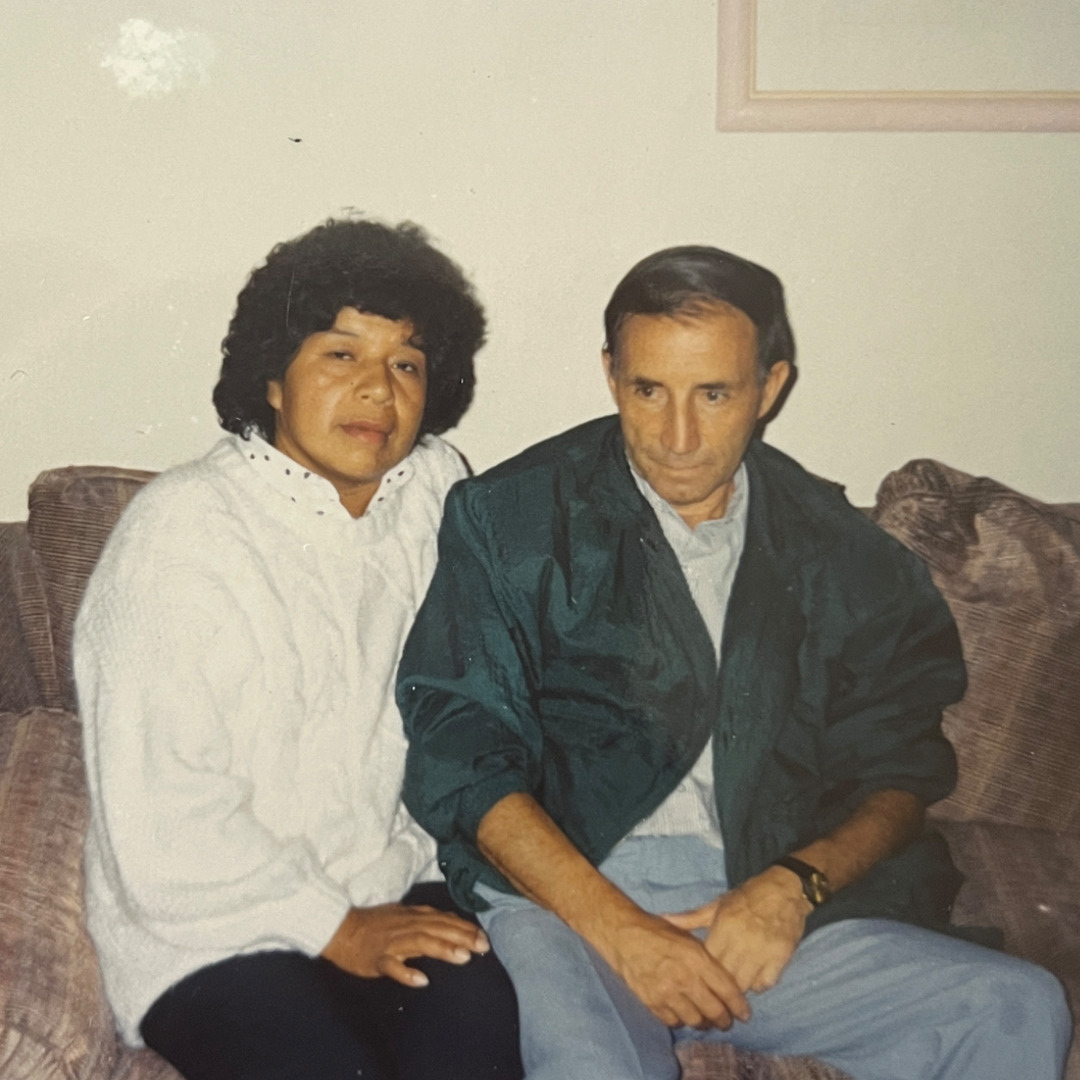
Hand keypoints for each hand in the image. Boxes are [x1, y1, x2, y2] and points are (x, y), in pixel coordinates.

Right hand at [321, 903, 489, 986]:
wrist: (341, 929)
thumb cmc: (375, 925)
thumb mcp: (403, 916)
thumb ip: (427, 921)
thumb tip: (452, 924)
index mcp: (413, 916)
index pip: (444, 920)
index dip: (465, 928)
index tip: (484, 937)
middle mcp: (406, 926)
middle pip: (438, 929)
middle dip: (462, 936)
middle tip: (483, 947)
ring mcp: (392, 942)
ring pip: (420, 943)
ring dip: (442, 949)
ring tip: (463, 957)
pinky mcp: (377, 958)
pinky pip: (392, 966)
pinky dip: (406, 973)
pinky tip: (421, 981)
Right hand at [593, 908, 750, 1029]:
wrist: (624, 935)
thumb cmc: (658, 932)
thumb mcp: (688, 937)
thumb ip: (707, 959)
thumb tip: (726, 980)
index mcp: (697, 958)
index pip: (727, 989)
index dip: (739, 1006)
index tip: (745, 1013)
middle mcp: (684, 978)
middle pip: (714, 1011)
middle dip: (725, 1020)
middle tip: (727, 1021)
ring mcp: (667, 993)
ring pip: (695, 1021)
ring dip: (704, 1022)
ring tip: (706, 1020)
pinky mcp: (652, 1002)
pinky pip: (674, 1021)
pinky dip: (681, 1020)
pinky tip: (683, 1013)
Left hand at [663, 867, 810, 993]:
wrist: (785, 890)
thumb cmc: (747, 897)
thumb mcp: (718, 904)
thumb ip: (691, 918)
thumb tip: (663, 920)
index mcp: (723, 926)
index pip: (707, 960)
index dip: (703, 970)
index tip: (700, 974)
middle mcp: (742, 941)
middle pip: (725, 977)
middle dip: (719, 984)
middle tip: (717, 986)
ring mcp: (762, 951)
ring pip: (744, 985)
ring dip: (739, 987)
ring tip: (735, 982)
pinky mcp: (781, 958)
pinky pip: (765, 984)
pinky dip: (758, 984)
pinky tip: (755, 975)